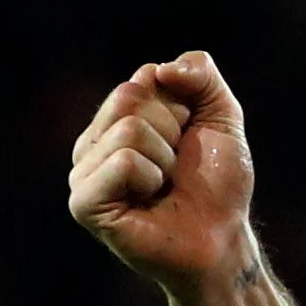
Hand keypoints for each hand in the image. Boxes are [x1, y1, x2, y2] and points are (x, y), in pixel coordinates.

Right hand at [67, 51, 255, 295]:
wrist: (222, 236)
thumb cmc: (218, 183)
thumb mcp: (222, 116)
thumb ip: (201, 75)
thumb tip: (160, 69)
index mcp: (117, 118)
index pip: (144, 78)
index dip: (183, 107)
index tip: (188, 138)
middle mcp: (93, 141)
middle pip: (130, 98)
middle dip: (172, 129)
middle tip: (177, 165)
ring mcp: (83, 171)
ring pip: (128, 129)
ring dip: (165, 159)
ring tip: (164, 186)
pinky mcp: (84, 202)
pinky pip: (123, 162)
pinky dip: (150, 178)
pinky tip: (149, 200)